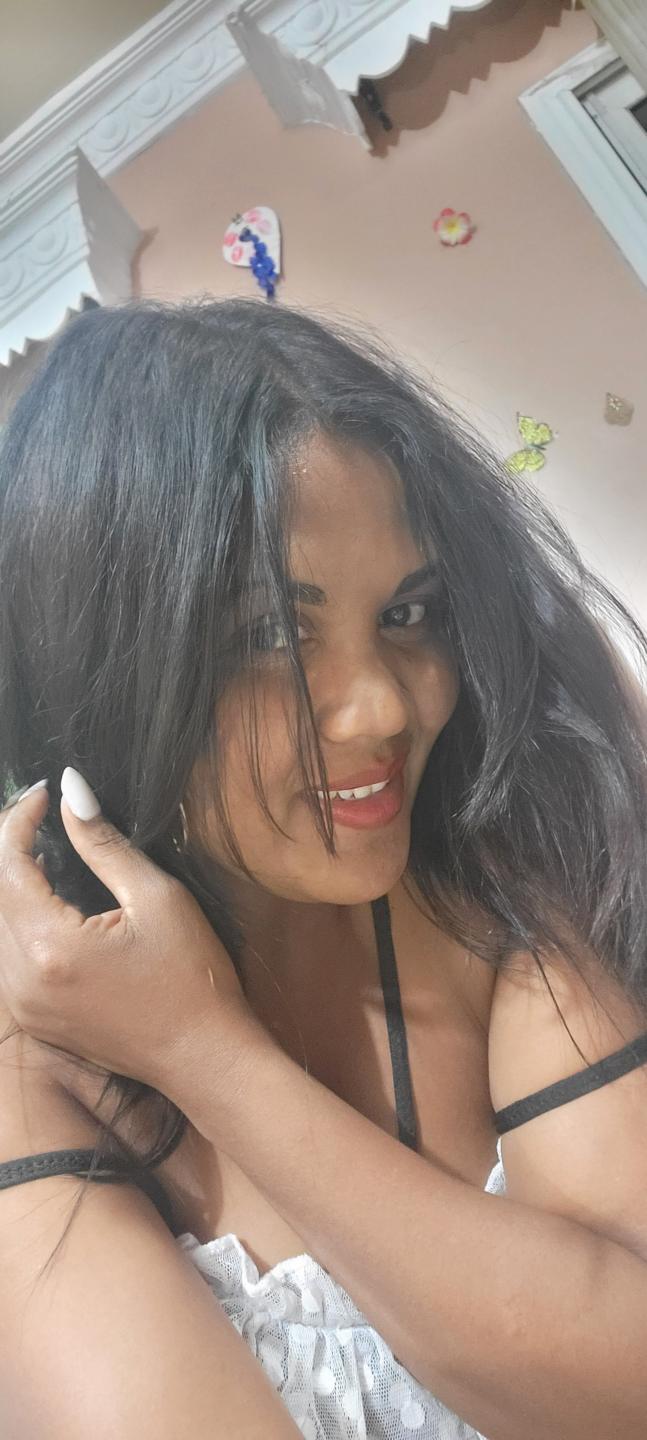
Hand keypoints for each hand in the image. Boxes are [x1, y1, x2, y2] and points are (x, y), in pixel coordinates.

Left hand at [0, 774, 253, 1095]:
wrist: (202, 1056)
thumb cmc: (192, 976)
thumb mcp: (157, 898)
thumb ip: (103, 844)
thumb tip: (70, 792)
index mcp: (50, 947)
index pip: (9, 866)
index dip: (20, 821)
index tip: (44, 793)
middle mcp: (22, 980)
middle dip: (12, 849)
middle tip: (40, 816)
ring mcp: (25, 1006)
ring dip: (13, 886)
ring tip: (43, 853)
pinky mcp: (34, 1020)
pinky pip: (8, 959)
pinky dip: (19, 922)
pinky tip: (48, 903)